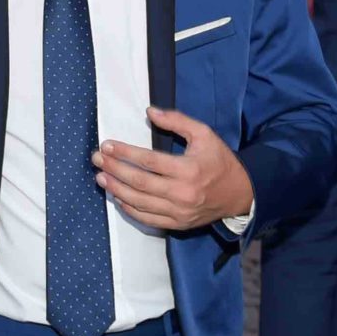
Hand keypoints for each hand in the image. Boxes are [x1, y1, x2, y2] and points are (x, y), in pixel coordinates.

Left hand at [93, 107, 253, 231]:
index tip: (107, 145)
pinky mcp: (178, 223)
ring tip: (100, 177)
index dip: (125, 153)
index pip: (148, 161)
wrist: (240, 193)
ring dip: (116, 189)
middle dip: (114, 170)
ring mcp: (179, 212)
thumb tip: (150, 112)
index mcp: (188, 169)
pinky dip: (130, 209)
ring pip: (140, 202)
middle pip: (139, 182)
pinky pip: (148, 219)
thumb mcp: (204, 134)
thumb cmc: (219, 160)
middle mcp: (182, 193)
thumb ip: (177, 121)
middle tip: (97, 160)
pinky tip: (118, 197)